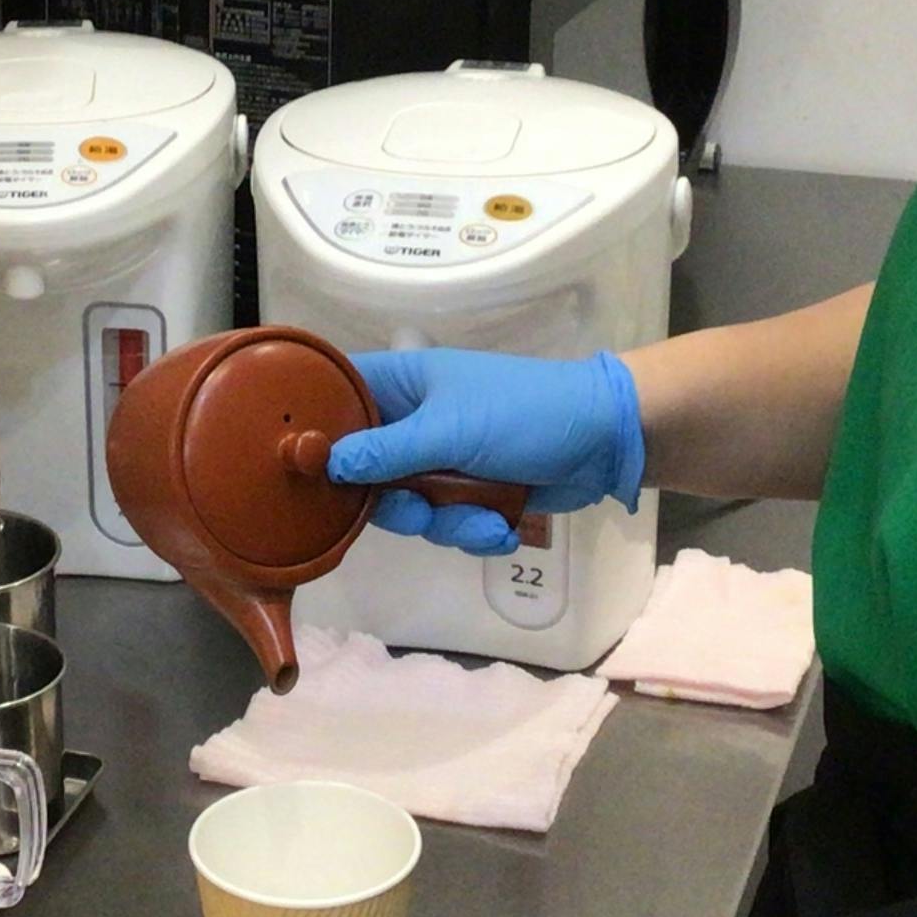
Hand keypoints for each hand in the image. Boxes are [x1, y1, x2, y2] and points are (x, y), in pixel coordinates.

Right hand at [330, 348, 645, 556]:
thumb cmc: (524, 414)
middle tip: (417, 512)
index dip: (321, 435)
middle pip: (366, 472)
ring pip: (408, 507)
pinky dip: (472, 531)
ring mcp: (441, 459)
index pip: (338, 399)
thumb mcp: (450, 431)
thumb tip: (327, 464)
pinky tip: (501, 527)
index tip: (312, 473)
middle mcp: (412, 421)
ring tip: (483, 520)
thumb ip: (386, 452)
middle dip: (396, 504)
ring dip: (445, 523)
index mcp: (402, 384)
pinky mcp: (470, 492)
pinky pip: (445, 523)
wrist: (604, 440)